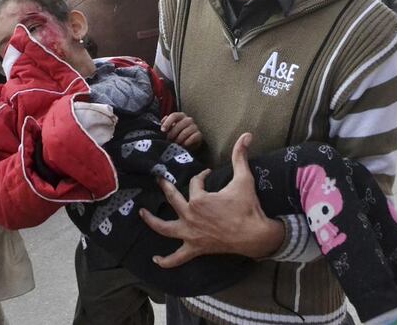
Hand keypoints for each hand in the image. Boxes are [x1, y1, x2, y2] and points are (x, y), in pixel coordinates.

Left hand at [139, 133, 283, 267]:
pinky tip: (156, 260)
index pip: (194, 182)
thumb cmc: (247, 207)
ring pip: (165, 228)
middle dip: (165, 187)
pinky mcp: (195, 248)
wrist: (255, 235)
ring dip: (152, 221)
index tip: (207, 174)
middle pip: (172, 199)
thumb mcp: (243, 179)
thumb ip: (241, 156)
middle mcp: (190, 216)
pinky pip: (177, 258)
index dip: (201, 176)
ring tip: (142, 214)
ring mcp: (190, 234)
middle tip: (159, 179)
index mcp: (199, 199)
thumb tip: (247, 135)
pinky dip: (166, 261)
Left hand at [161, 112, 202, 148]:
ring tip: (176, 144)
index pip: (174, 116)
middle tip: (169, 140)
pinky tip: (183, 145)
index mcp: (180, 116)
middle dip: (172, 134)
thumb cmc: (178, 134)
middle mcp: (188, 120)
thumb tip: (163, 122)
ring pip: (185, 132)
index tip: (163, 130)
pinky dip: (186, 142)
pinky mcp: (199, 134)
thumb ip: (165, 124)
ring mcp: (194, 127)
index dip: (167, 123)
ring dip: (179, 139)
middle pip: (179, 125)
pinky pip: (192, 138)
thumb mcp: (170, 128)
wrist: (189, 143)